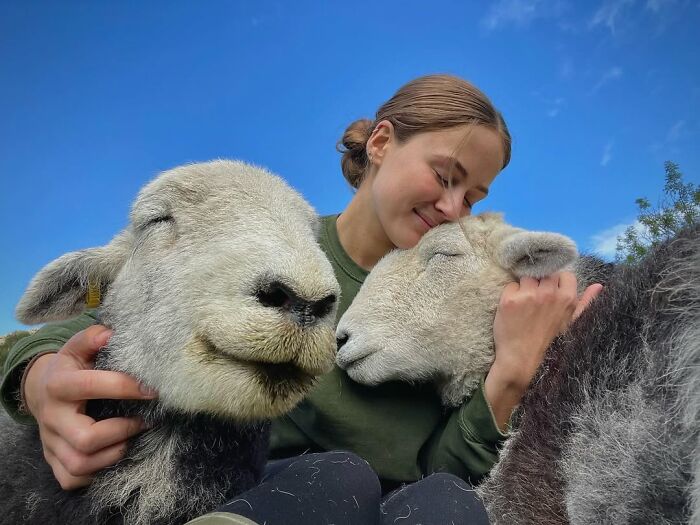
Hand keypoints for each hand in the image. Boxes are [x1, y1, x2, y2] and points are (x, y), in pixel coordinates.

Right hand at [23, 325, 157, 489]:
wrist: (41, 391)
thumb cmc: (71, 368)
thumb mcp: (77, 348)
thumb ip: (93, 338)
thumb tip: (111, 333)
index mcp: (59, 384)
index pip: (91, 387)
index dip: (124, 387)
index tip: (153, 389)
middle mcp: (52, 417)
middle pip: (85, 438)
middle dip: (121, 431)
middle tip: (143, 421)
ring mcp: (50, 442)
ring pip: (79, 464)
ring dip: (114, 454)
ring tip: (133, 437)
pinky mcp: (52, 460)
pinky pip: (71, 479)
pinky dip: (96, 473)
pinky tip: (113, 454)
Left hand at [484, 273, 602, 430]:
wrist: (522, 362)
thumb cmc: (550, 345)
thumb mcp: (573, 325)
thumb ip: (586, 303)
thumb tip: (599, 285)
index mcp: (567, 299)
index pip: (564, 274)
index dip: (556, 283)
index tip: (551, 295)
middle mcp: (548, 294)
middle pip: (544, 274)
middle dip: (540, 284)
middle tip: (536, 302)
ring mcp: (528, 296)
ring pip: (526, 278)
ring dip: (524, 288)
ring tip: (524, 307)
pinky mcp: (509, 300)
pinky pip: (510, 285)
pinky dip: (510, 295)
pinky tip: (513, 310)